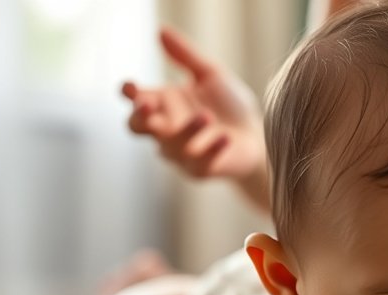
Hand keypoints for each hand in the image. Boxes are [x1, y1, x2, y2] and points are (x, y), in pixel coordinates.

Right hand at [122, 27, 264, 182]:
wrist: (258, 137)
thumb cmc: (230, 107)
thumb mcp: (210, 74)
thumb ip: (186, 56)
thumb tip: (161, 31)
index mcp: (163, 105)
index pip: (136, 100)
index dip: (129, 94)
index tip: (130, 87)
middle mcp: (166, 129)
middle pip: (137, 127)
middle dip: (139, 116)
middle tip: (147, 104)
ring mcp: (181, 152)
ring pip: (171, 144)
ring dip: (186, 129)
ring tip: (206, 115)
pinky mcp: (200, 169)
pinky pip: (200, 162)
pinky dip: (211, 149)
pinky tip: (225, 137)